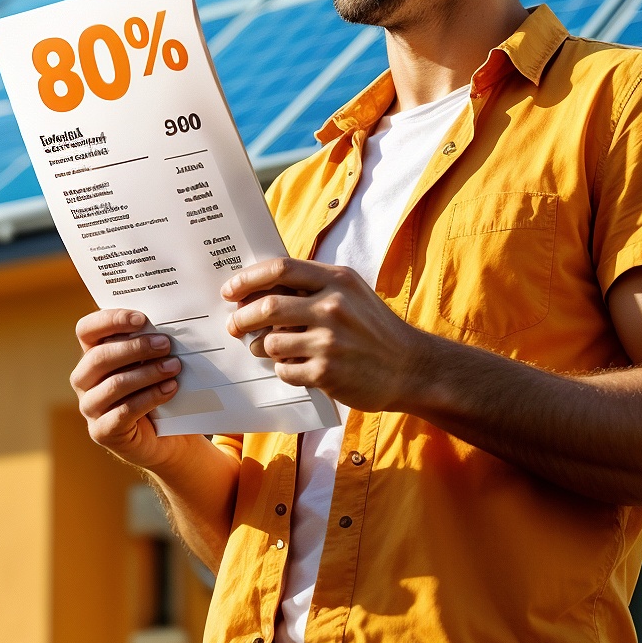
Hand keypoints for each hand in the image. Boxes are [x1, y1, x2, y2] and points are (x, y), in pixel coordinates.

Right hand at [70, 308, 183, 467]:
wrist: (165, 437)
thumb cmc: (155, 390)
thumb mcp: (148, 363)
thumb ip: (147, 344)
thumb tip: (161, 328)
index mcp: (90, 355)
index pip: (86, 330)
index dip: (110, 320)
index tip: (141, 319)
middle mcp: (83, 380)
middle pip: (99, 357)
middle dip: (135, 348)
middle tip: (166, 344)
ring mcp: (90, 407)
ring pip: (114, 384)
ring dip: (147, 373)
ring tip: (174, 367)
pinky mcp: (102, 431)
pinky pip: (125, 411)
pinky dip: (150, 397)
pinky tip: (170, 388)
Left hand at [222, 257, 429, 411]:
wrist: (411, 367)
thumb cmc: (373, 327)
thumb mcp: (351, 291)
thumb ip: (313, 284)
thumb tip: (261, 287)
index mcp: (336, 279)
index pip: (279, 269)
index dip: (248, 279)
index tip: (230, 290)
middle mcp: (333, 306)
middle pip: (268, 307)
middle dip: (242, 318)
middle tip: (234, 325)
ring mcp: (330, 341)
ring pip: (272, 343)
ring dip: (261, 348)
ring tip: (264, 349)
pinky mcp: (328, 373)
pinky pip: (285, 371)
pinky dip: (283, 370)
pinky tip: (293, 367)